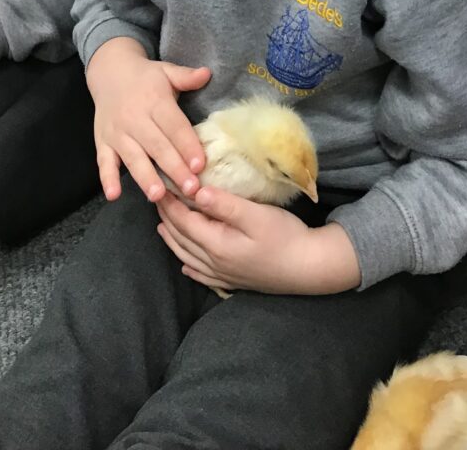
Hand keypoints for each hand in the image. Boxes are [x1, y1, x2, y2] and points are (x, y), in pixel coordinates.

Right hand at [87, 37, 210, 201]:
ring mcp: (117, 132)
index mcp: (155, 101)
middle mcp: (135, 118)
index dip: (187, 145)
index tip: (200, 165)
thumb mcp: (167, 71)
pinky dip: (107, 178)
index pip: (174, 126)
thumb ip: (186, 77)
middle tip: (190, 189)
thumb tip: (207, 73)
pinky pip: (103, 162)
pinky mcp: (102, 142)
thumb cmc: (146, 77)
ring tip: (158, 195)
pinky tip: (113, 195)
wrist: (109, 72)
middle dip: (174, 168)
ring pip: (133, 157)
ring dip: (145, 177)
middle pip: (157, 146)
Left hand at [156, 187, 361, 294]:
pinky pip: (202, 275)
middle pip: (182, 238)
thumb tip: (196, 191)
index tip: (161, 185)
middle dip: (167, 218)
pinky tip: (186, 265)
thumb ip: (225, 205)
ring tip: (162, 226)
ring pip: (187, 257)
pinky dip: (189, 266)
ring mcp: (223, 275)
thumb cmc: (285, 237)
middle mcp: (214, 263)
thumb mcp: (256, 215)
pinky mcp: (234, 281)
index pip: (183, 221)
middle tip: (158, 198)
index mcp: (216, 244)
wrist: (309, 268)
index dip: (170, 203)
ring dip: (173, 240)